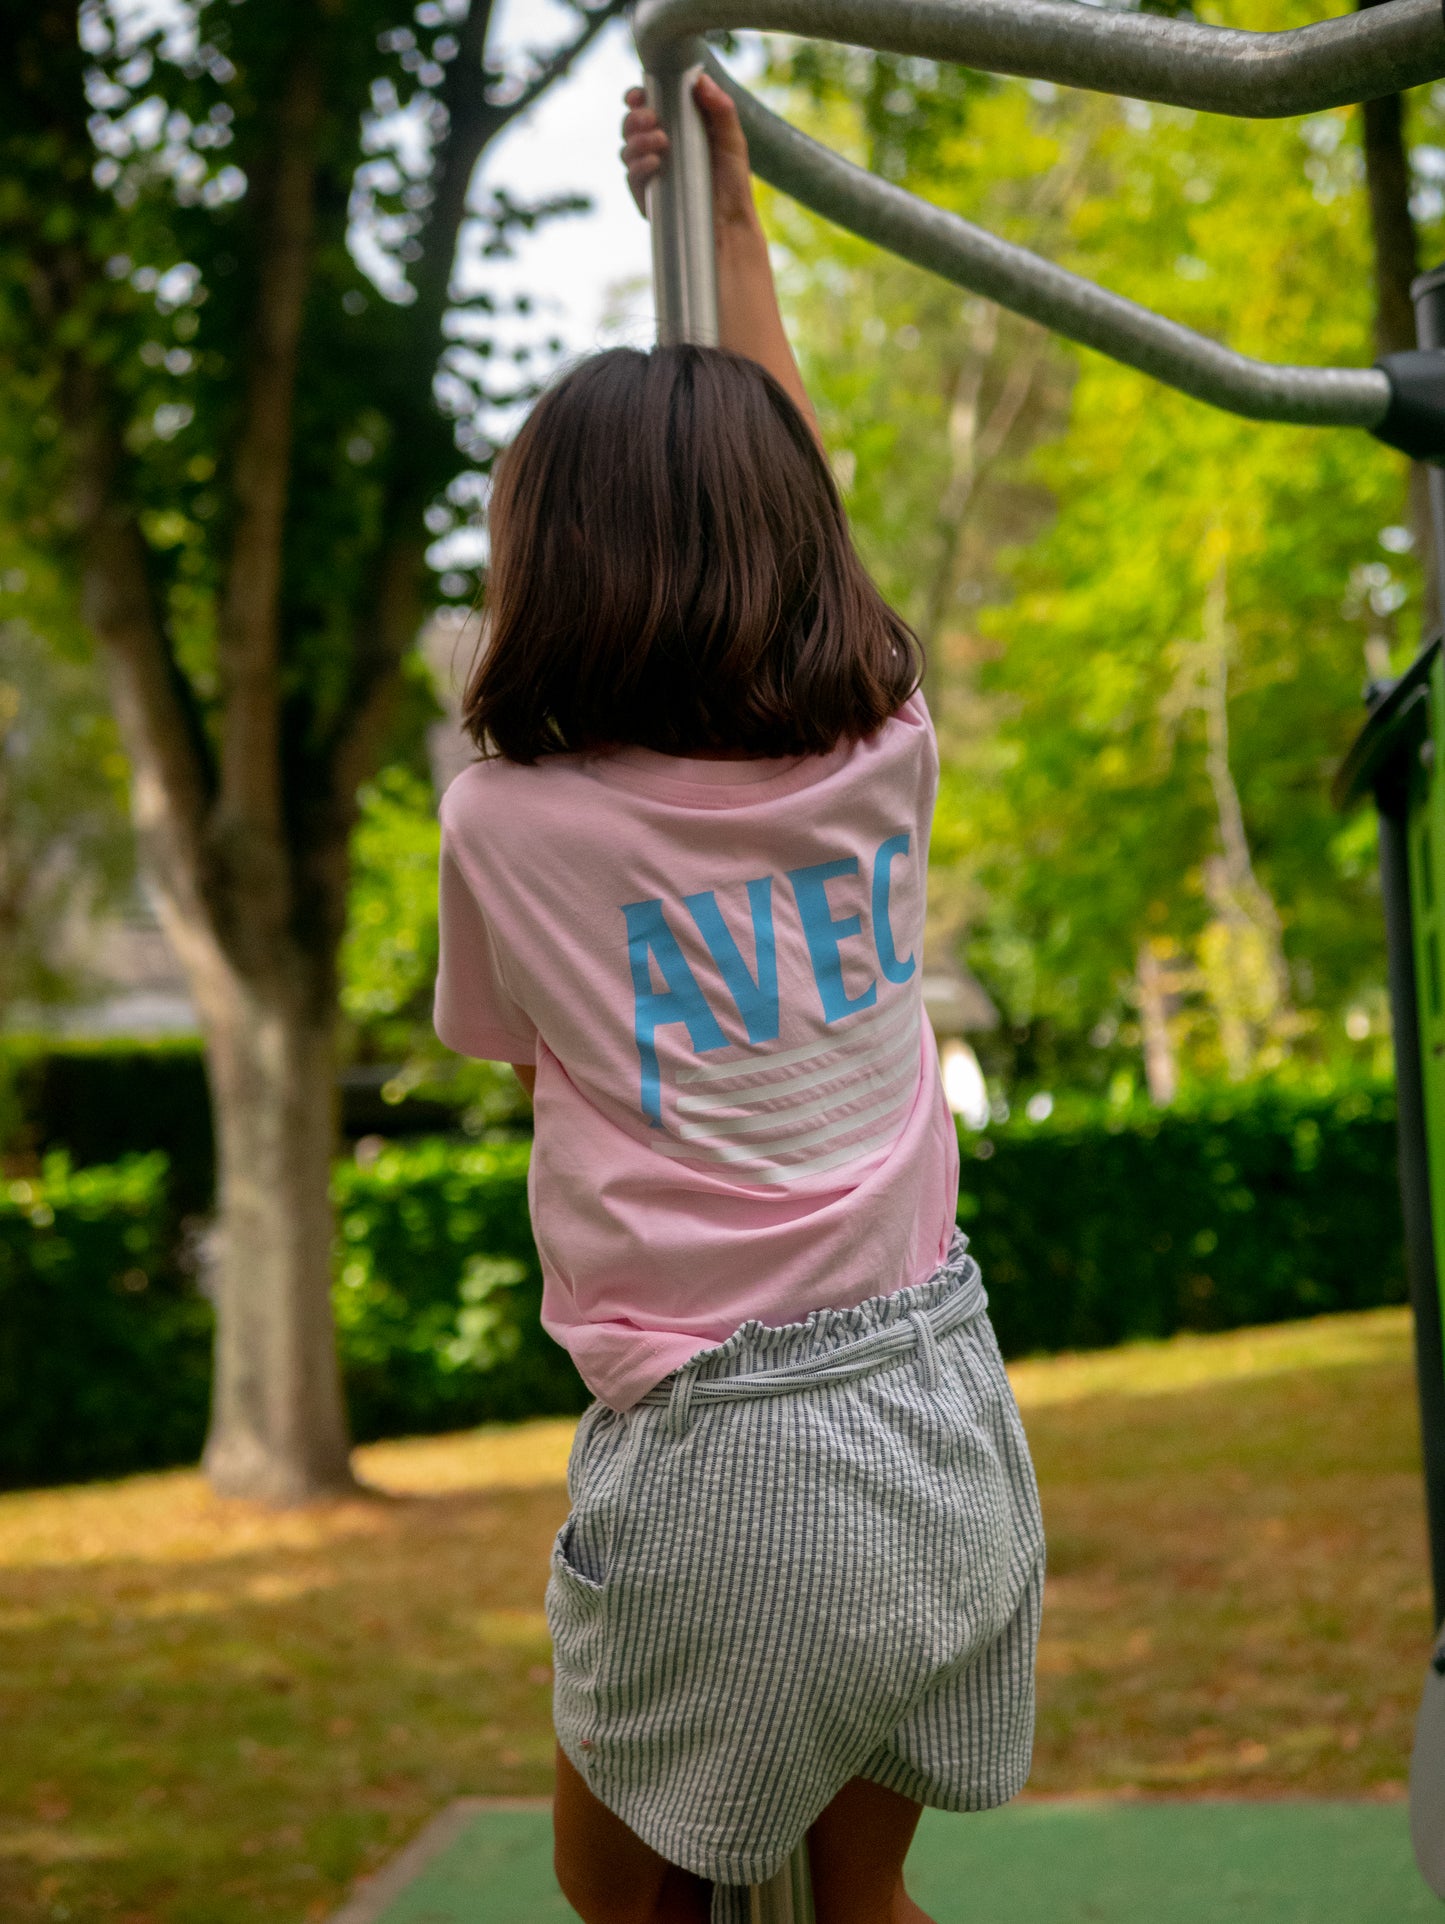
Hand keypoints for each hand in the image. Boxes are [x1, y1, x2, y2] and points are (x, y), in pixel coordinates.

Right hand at [620, 73, 759, 236]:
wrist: (731, 225)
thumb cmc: (733, 183)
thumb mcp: (733, 140)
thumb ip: (721, 108)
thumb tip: (700, 79)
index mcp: (675, 130)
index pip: (646, 107)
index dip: (637, 97)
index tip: (639, 94)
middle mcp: (658, 149)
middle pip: (630, 126)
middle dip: (635, 118)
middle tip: (652, 118)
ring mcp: (650, 174)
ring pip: (626, 150)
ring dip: (637, 140)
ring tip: (660, 140)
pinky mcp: (647, 197)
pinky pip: (632, 178)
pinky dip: (639, 167)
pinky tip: (655, 163)